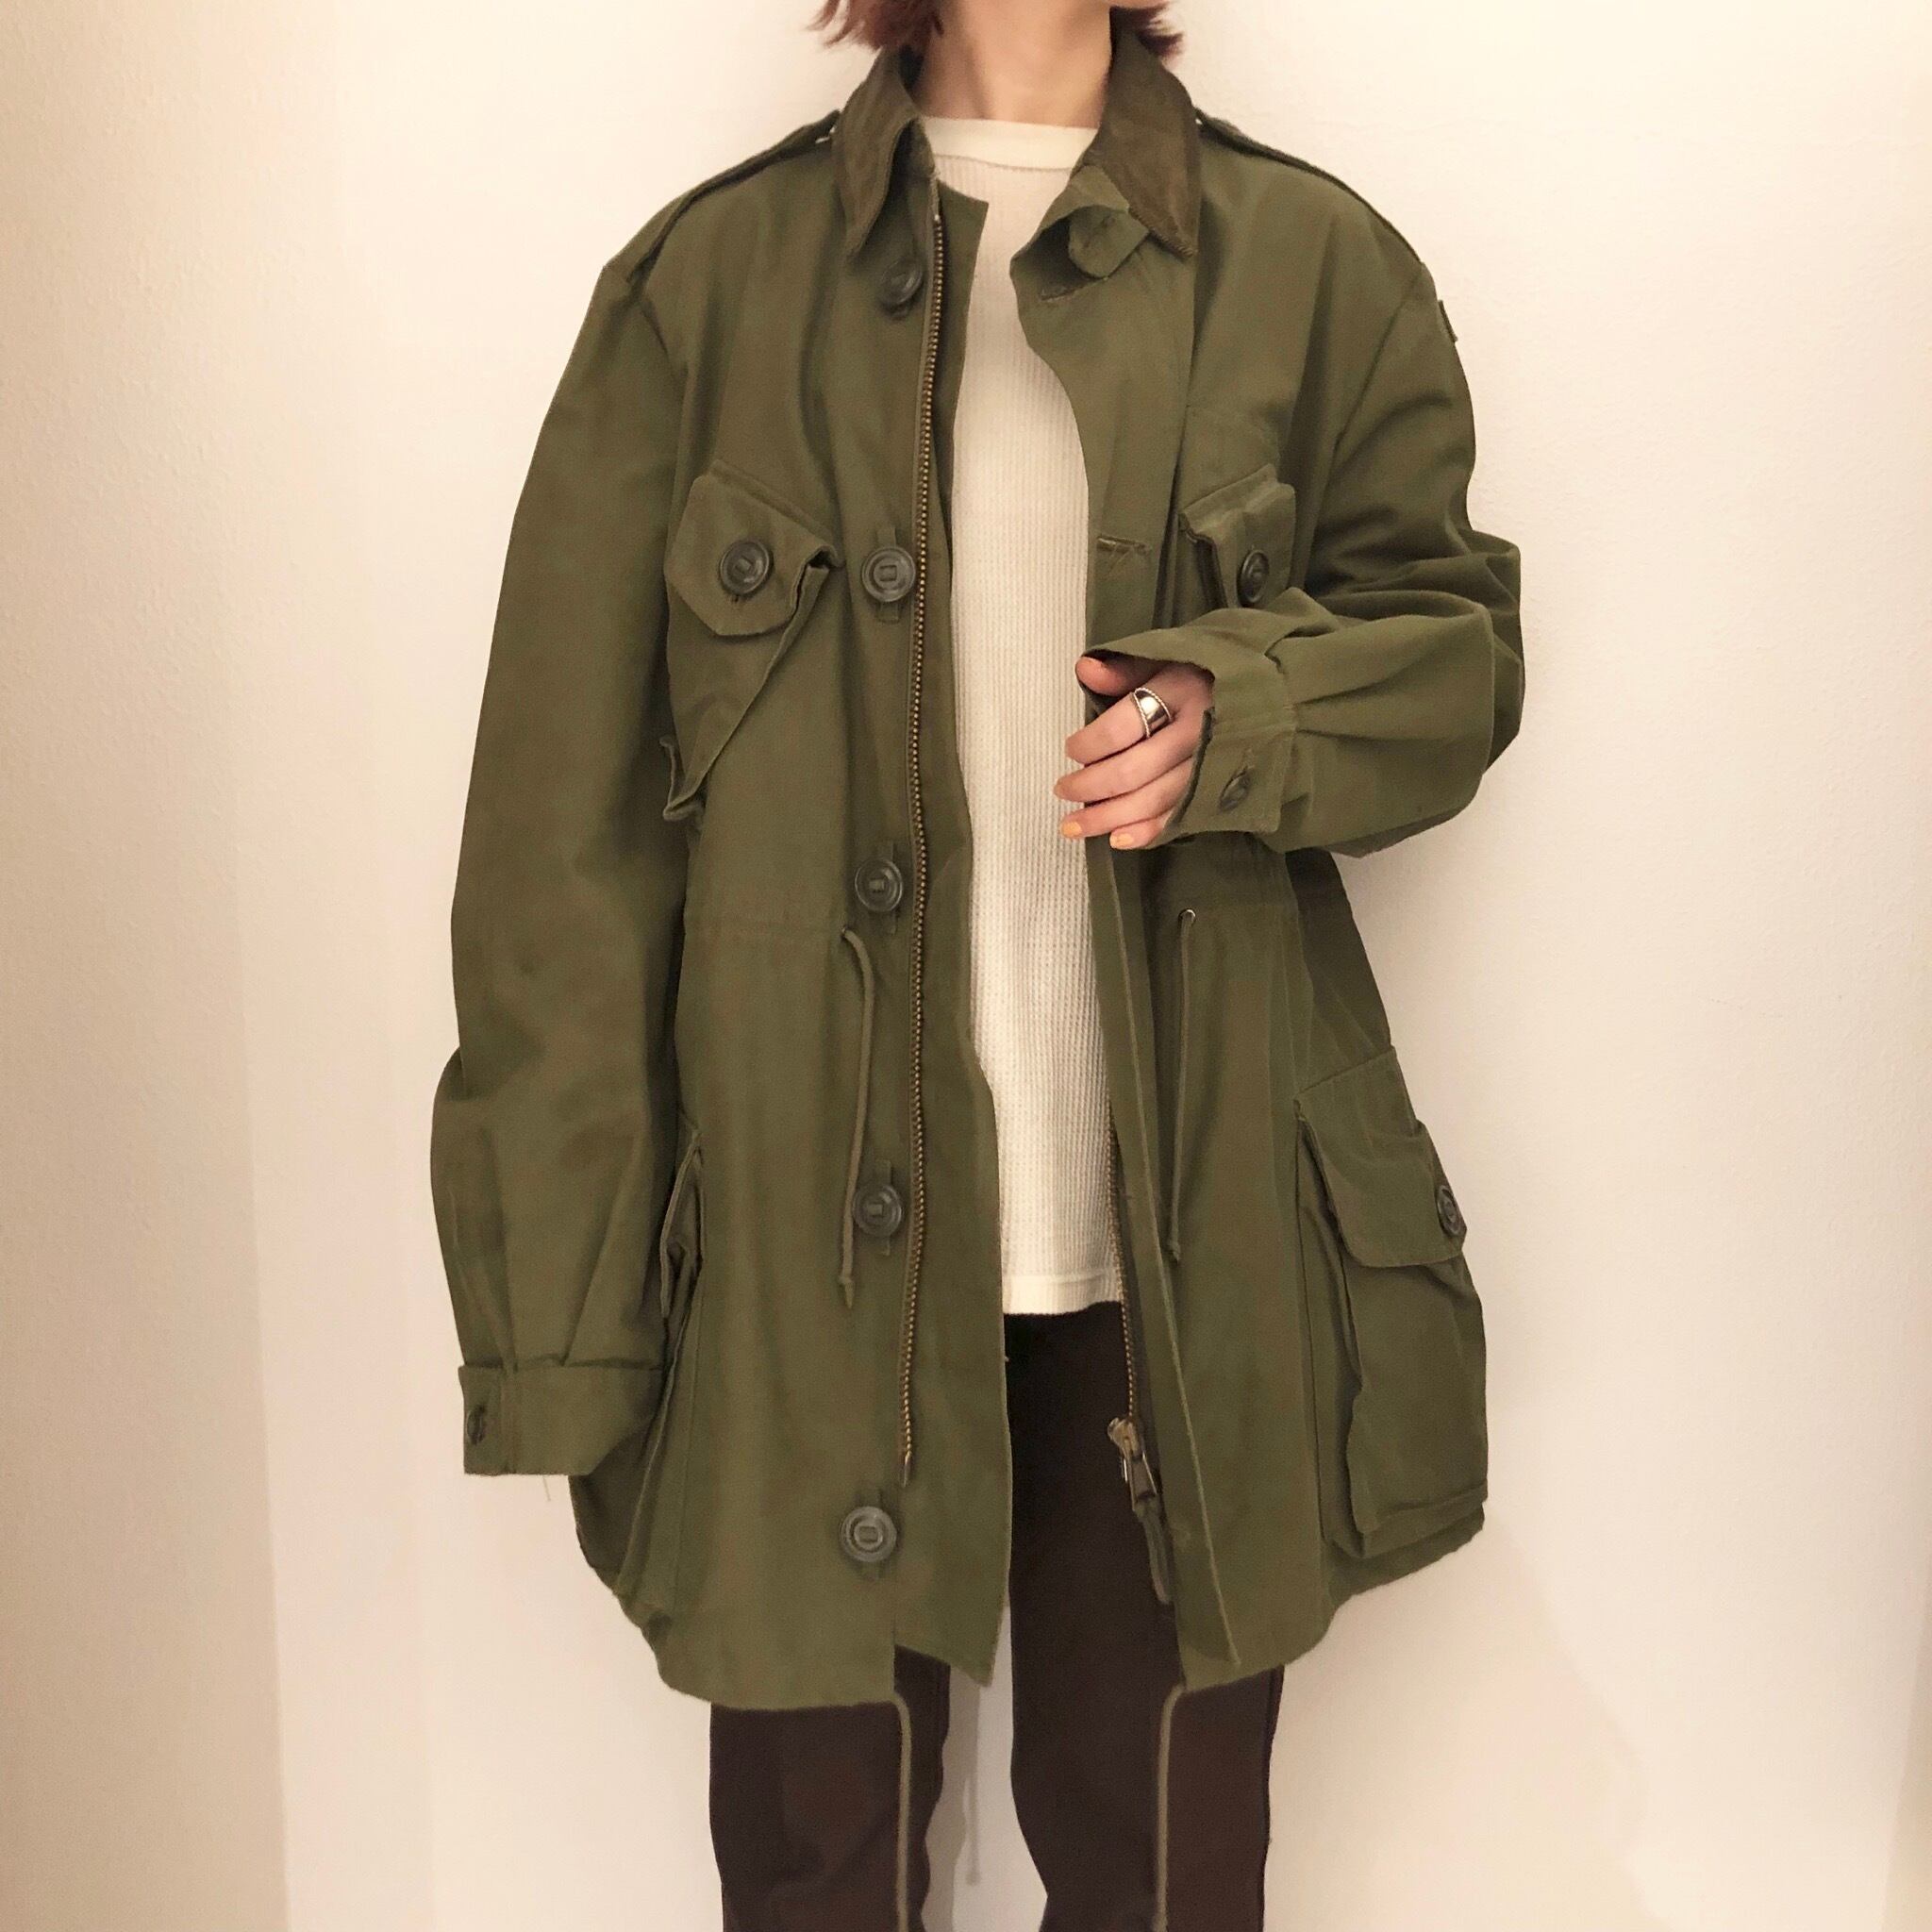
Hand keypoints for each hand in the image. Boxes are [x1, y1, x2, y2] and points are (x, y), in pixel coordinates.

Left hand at [1055, 652, 1214, 848]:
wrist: (1278, 698)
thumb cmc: (1209, 677)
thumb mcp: (1171, 658)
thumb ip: (1125, 670)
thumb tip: (1084, 669)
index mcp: (1183, 691)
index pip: (1124, 725)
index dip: (1090, 743)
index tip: (1071, 749)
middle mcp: (1198, 732)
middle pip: (1133, 770)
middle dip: (1090, 786)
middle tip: (1062, 790)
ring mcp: (1211, 767)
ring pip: (1152, 800)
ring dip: (1108, 818)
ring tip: (1073, 827)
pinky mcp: (1219, 792)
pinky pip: (1179, 818)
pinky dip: (1147, 832)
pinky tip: (1117, 840)